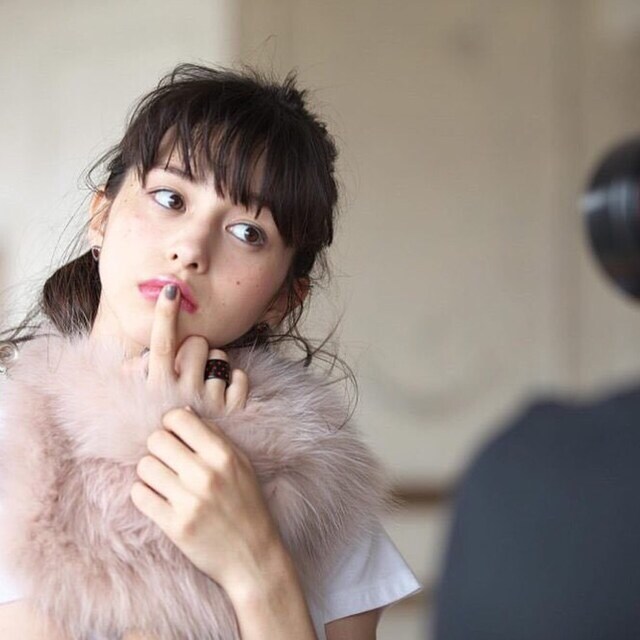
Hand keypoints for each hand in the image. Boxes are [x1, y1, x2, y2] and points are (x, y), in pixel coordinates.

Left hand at [129, 284, 282, 588]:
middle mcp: (206, 474)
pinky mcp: (174, 526)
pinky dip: (144, 494)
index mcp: (224, 453)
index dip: (171, 423)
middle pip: (156, 439)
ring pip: (145, 466)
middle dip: (159, 448)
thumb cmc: (247, 504)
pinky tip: (157, 498)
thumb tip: (180, 414)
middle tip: (167, 458)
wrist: (254, 555)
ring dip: (150, 471)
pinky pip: (140, 495)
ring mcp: (189, 501)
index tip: (175, 433)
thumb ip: (213, 439)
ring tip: (162, 479)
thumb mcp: (241, 464)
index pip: (179, 418)